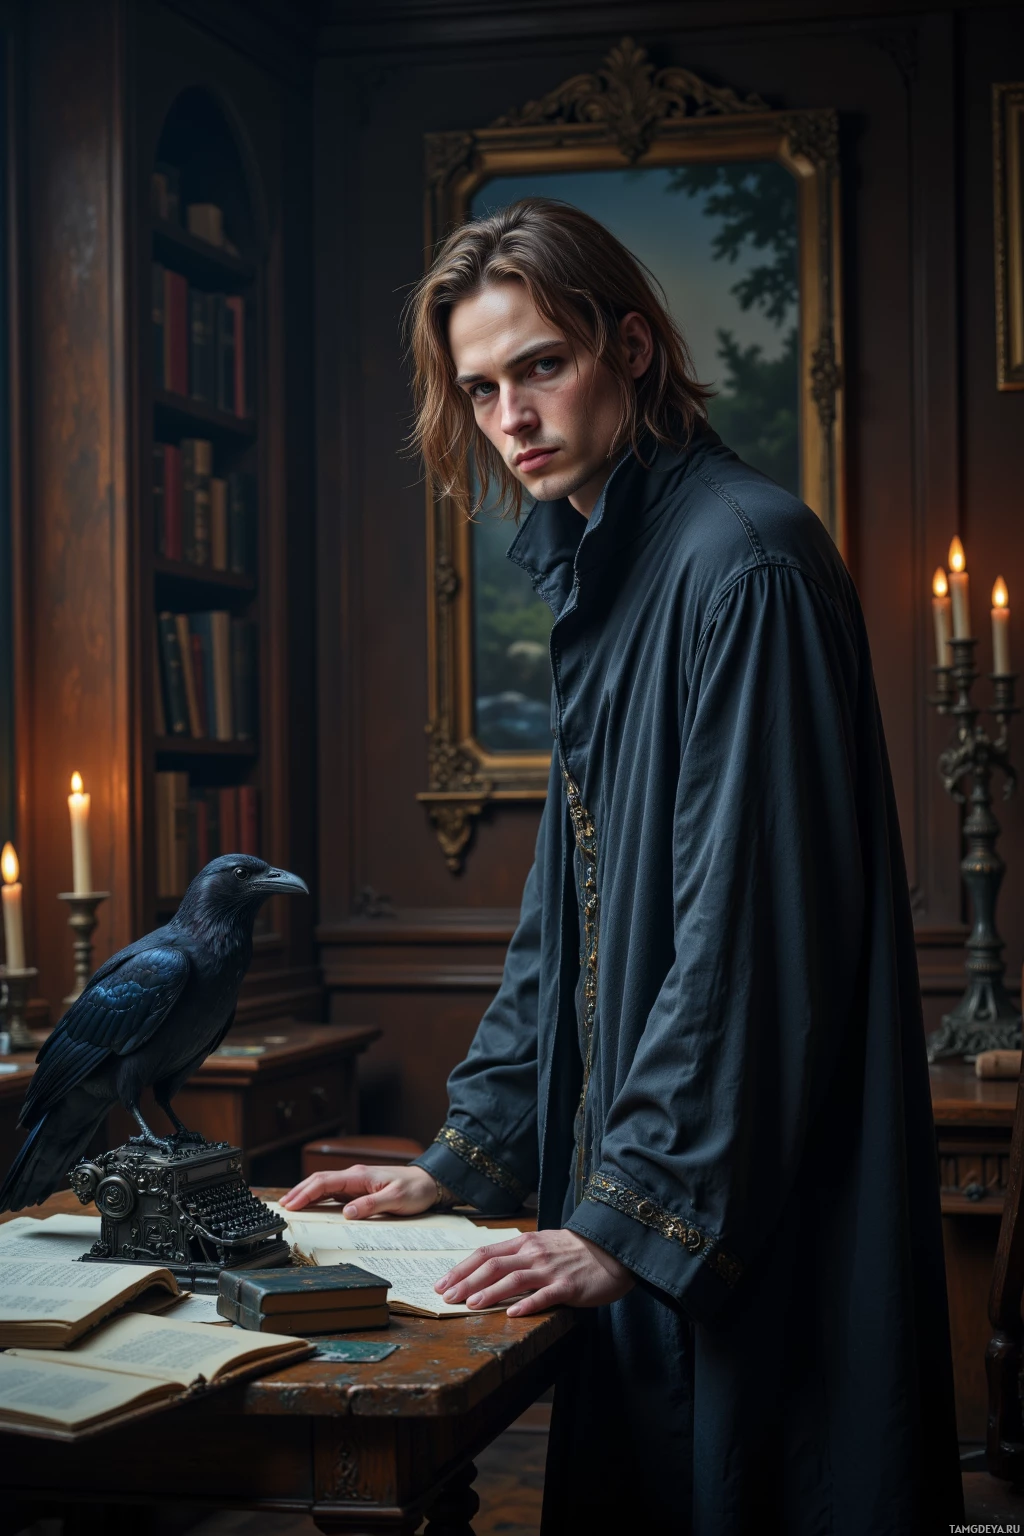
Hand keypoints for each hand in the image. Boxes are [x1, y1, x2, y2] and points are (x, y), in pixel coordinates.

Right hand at [279, 1164, 437, 1218]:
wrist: (430, 1182)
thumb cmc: (415, 1189)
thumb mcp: (396, 1199)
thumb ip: (371, 1205)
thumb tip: (347, 1212)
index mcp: (359, 1176)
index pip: (325, 1182)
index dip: (305, 1193)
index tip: (290, 1205)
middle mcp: (355, 1176)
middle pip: (319, 1181)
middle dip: (299, 1192)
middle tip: (282, 1207)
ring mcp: (356, 1182)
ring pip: (325, 1185)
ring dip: (307, 1194)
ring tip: (291, 1206)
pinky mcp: (360, 1188)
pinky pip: (334, 1191)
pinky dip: (319, 1197)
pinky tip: (313, 1205)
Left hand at [436, 1229, 634, 1316]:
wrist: (612, 1249)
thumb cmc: (574, 1250)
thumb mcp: (543, 1244)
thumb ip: (518, 1255)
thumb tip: (488, 1269)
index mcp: (525, 1242)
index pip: (485, 1254)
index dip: (461, 1269)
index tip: (442, 1283)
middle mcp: (534, 1253)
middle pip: (493, 1265)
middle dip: (466, 1282)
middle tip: (446, 1298)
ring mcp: (550, 1270)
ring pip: (513, 1279)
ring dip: (490, 1292)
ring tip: (471, 1305)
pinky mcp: (568, 1287)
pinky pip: (544, 1296)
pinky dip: (526, 1305)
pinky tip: (512, 1314)